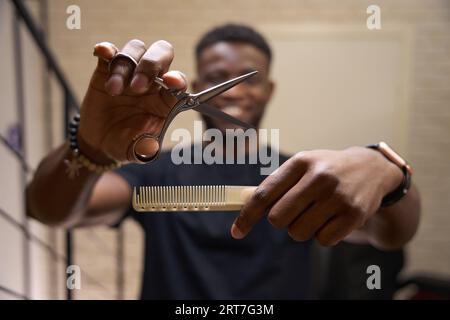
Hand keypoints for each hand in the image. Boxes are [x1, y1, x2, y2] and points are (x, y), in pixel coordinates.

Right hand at [77, 39, 186, 162]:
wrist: (100, 143)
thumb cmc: (126, 144)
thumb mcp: (137, 151)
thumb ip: (145, 149)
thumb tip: (150, 147)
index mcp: (166, 100)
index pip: (179, 81)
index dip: (178, 78)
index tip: (171, 81)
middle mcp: (152, 82)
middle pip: (162, 53)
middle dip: (151, 64)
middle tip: (137, 87)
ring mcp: (130, 72)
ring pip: (136, 49)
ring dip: (126, 66)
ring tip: (114, 91)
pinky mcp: (107, 69)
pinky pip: (110, 51)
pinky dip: (107, 49)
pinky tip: (102, 53)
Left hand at [231, 146, 402, 245]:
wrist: (371, 169)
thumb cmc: (326, 169)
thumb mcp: (302, 166)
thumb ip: (276, 184)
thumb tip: (245, 204)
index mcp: (300, 162)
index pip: (264, 194)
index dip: (247, 216)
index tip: (236, 232)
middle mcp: (319, 177)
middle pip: (277, 218)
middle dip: (281, 221)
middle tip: (294, 211)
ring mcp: (338, 196)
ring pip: (298, 232)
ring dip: (301, 228)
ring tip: (316, 213)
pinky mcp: (353, 215)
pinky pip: (322, 240)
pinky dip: (322, 235)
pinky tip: (331, 219)